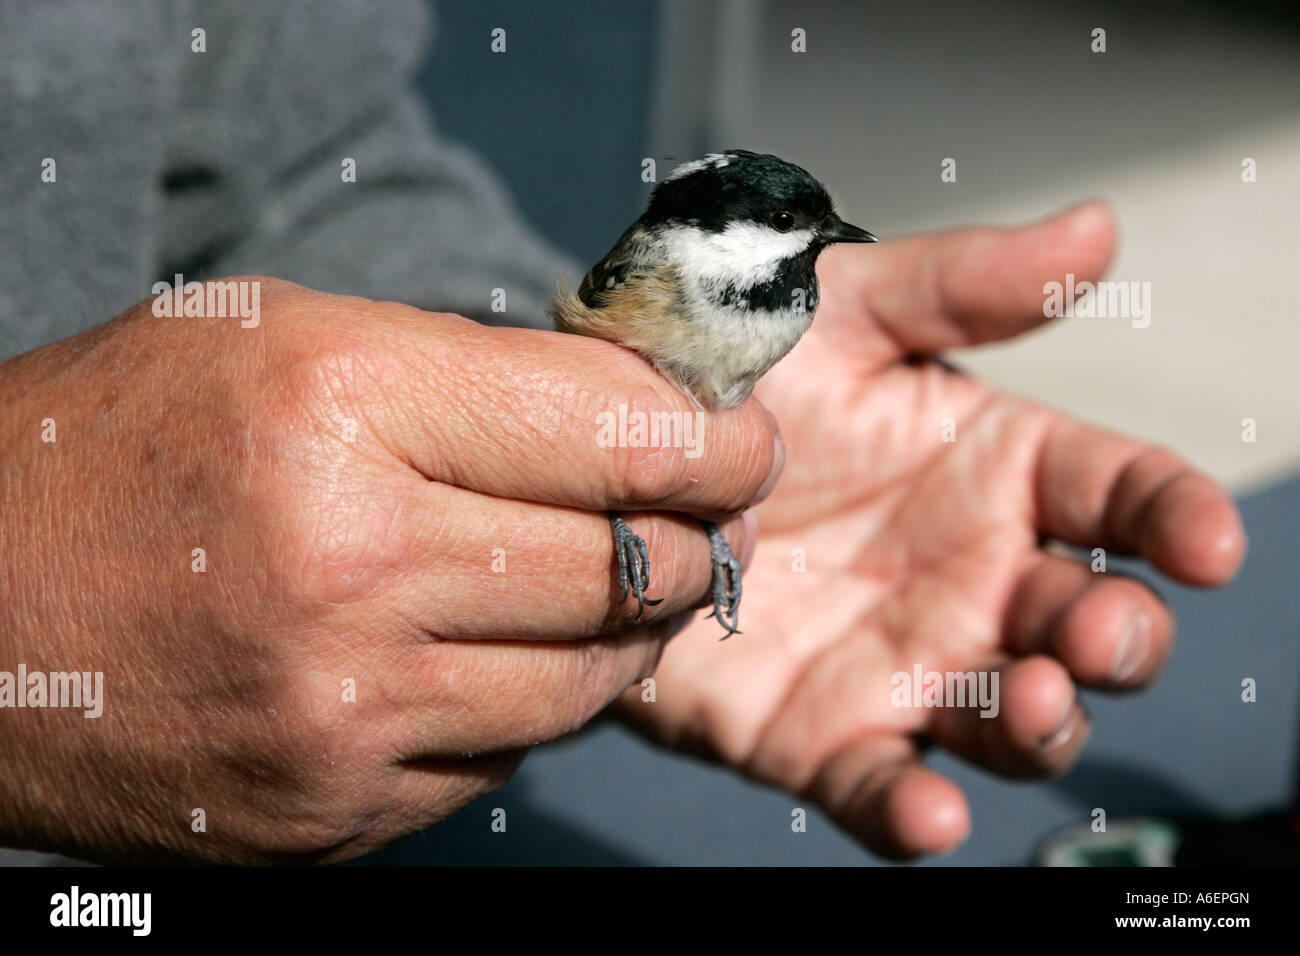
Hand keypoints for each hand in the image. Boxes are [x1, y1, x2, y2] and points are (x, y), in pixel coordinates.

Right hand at [0, 278, 778, 862]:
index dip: (713, 435)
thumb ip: (473, 372)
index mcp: (344, 409)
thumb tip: (634, 411)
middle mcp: (354, 569)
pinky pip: (508, 753)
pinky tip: (521, 649)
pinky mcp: (335, 806)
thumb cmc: (124, 446)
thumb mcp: (287, 338)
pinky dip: (540, 698)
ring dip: (638, 626)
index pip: (614, 430)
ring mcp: (345, 710)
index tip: (743, 438)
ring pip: (589, 676)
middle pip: (626, 561)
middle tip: (715, 511)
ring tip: (639, 579)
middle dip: (701, 533)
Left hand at [615, 204, 1245, 858]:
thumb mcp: (841, 312)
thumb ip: (961, 285)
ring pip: (1011, 720)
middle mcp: (973, 578)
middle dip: (1115, 637)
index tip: (1208, 541)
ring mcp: (905, 664)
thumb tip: (1096, 230)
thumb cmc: (739, 374)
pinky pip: (883, 786)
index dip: (1173, 518)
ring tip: (1032, 701)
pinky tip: (928, 816)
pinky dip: (913, 813)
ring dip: (1041, 727)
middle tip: (1096, 631)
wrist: (617, 464)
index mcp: (998, 471)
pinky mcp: (824, 734)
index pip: (1118, 497)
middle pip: (1085, 623)